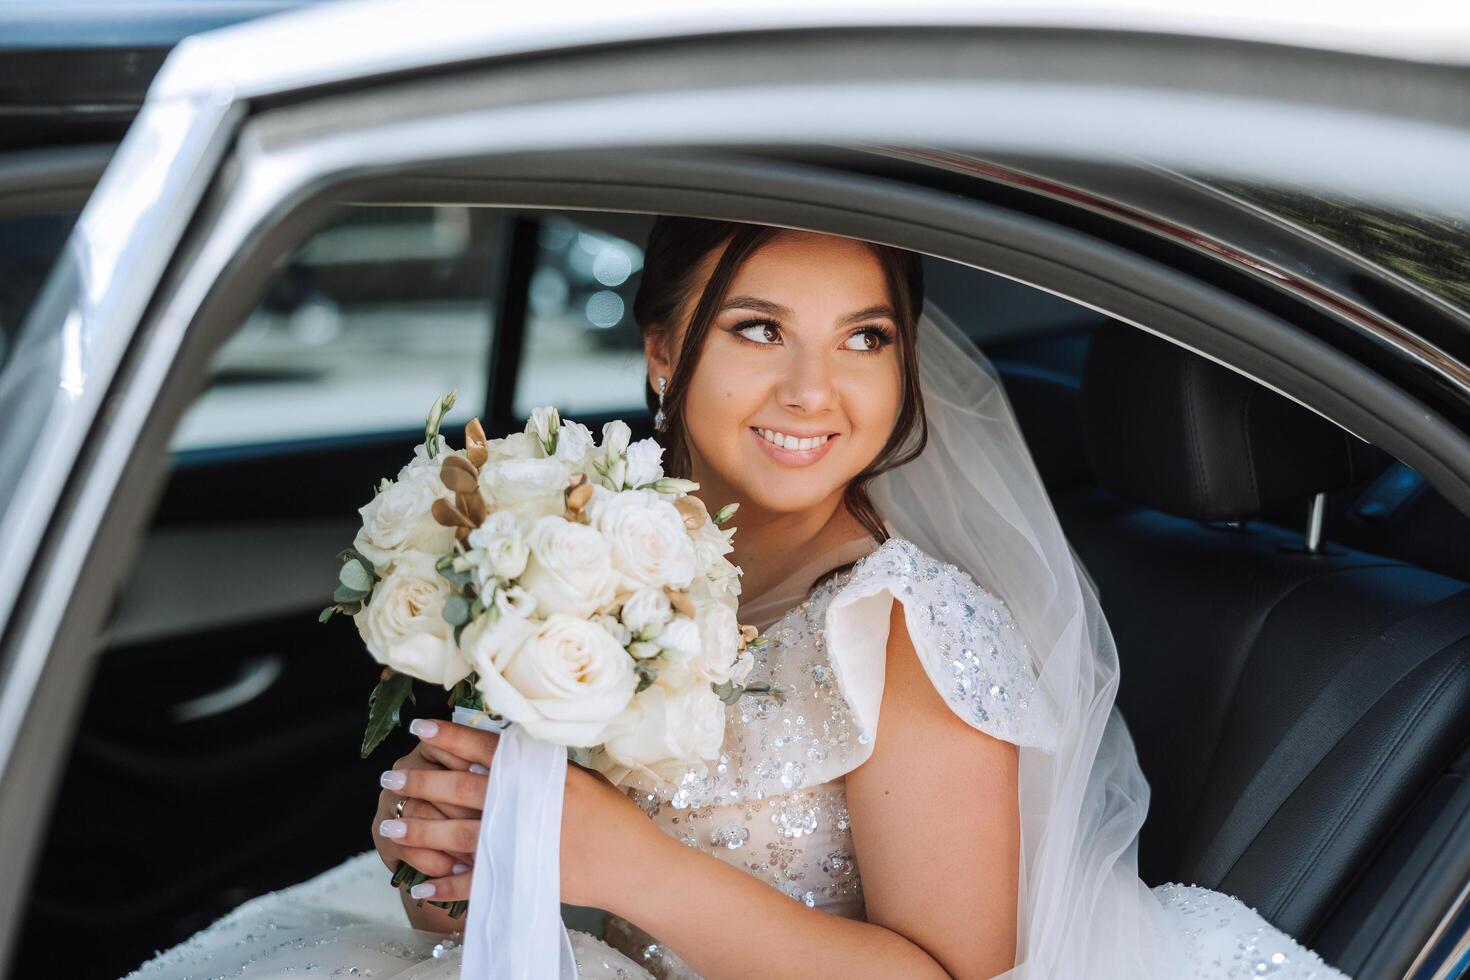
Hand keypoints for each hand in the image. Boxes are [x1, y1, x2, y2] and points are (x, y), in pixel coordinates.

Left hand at [379, 717, 668, 908]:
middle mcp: (524, 806)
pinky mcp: (519, 878)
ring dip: (419, 832)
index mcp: (539, 776)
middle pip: (460, 790)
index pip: (486, 749)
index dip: (450, 736)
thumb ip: (542, 768)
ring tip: (390, 827)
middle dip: (421, 783)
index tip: (420, 727)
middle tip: (390, 777)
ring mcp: (519, 844)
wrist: (634, 866)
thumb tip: (503, 751)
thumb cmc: (614, 817)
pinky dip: (445, 886)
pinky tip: (419, 885)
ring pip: (456, 835)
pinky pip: (473, 883)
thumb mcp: (581, 778)